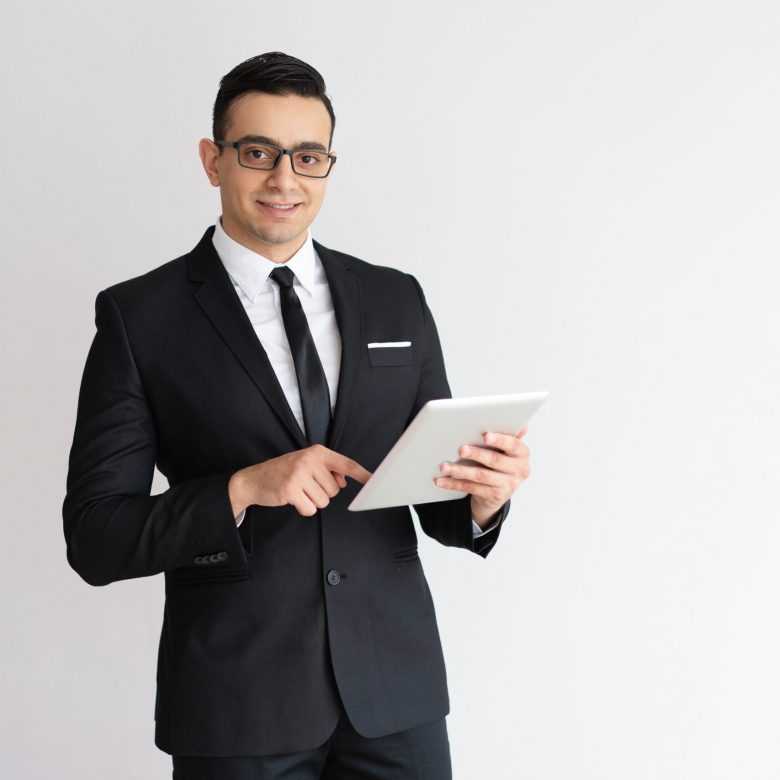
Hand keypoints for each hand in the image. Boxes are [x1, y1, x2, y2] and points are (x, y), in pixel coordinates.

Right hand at [229, 444, 371, 516]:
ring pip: (324, 501)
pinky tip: (292, 499)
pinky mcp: (290, 489)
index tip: (374, 481)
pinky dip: (303, 508)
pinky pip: (310, 509)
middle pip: (335, 490)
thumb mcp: (306, 464)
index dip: (362, 474)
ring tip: (298, 491)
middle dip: (322, 493)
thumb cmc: (284, 472)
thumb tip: (344, 482)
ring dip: (312, 501)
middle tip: (305, 486)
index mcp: (317, 452)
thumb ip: (327, 470)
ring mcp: (299, 474)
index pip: (346, 463)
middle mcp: (309, 460)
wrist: (254, 479)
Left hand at [434, 426, 531, 526]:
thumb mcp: (505, 449)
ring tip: (444, 465)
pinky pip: (471, 488)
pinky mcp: (495, 497)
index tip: (486, 435)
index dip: (500, 440)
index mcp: (522, 454)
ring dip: (460, 470)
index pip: (513, 445)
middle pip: (495, 460)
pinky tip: (441, 480)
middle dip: (476, 454)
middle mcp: (519, 470)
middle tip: (461, 449)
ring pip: (480, 475)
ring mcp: (508, 485)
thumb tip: (520, 424)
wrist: (497, 492)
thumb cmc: (499, 463)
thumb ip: (507, 435)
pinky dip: (454, 483)